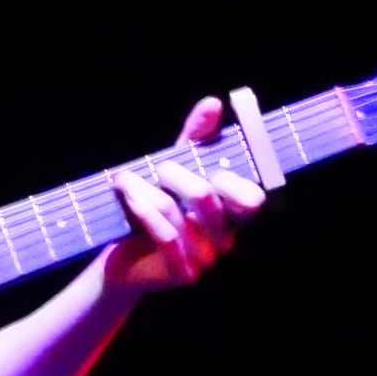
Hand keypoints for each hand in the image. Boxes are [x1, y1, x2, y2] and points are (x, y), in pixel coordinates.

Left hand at [100, 90, 271, 301]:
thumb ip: (196, 139)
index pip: (252, 198)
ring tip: (124, 178)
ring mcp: (206, 259)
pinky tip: (126, 195)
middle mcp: (225, 239)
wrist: (125, 263)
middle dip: (176, 174)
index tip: (206, 164)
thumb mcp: (174, 173)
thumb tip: (214, 103)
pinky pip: (164, 234)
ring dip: (145, 189)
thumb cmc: (155, 213)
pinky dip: (142, 209)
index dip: (231, 177)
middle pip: (207, 196)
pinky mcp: (183, 273)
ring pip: (177, 212)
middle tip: (158, 168)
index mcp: (232, 216)